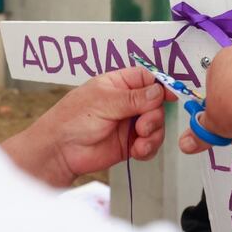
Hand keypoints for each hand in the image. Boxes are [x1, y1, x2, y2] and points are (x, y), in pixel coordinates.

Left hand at [2, 67, 175, 185]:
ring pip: (156, 125)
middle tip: (144, 125)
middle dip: (155, 116)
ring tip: (140, 140)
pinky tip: (138, 150)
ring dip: (153, 134)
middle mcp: (126, 102)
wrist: (59, 151)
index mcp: (118, 84)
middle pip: (156, 104)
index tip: (171, 95)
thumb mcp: (104, 101)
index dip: (161, 86)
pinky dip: (148, 148)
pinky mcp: (130, 144)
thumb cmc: (71, 120)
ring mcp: (128, 123)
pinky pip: (150, 144)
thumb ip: (134, 97)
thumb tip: (159, 91)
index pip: (147, 79)